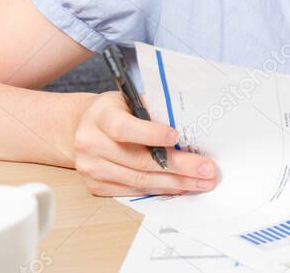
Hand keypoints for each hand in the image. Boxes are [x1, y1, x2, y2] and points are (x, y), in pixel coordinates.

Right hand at [72, 91, 217, 196]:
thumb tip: (191, 121)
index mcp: (100, 116)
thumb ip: (153, 109)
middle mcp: (92, 144)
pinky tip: (181, 186)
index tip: (177, 137)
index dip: (151, 134)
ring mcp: (92, 168)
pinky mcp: (96, 186)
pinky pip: (134, 191)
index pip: (124, 128)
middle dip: (179, 167)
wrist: (82, 127)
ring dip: (176, 183)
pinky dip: (161, 190)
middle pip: (139, 161)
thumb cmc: (116, 110)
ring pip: (139, 180)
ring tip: (202, 182)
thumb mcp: (130, 99)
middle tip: (207, 170)